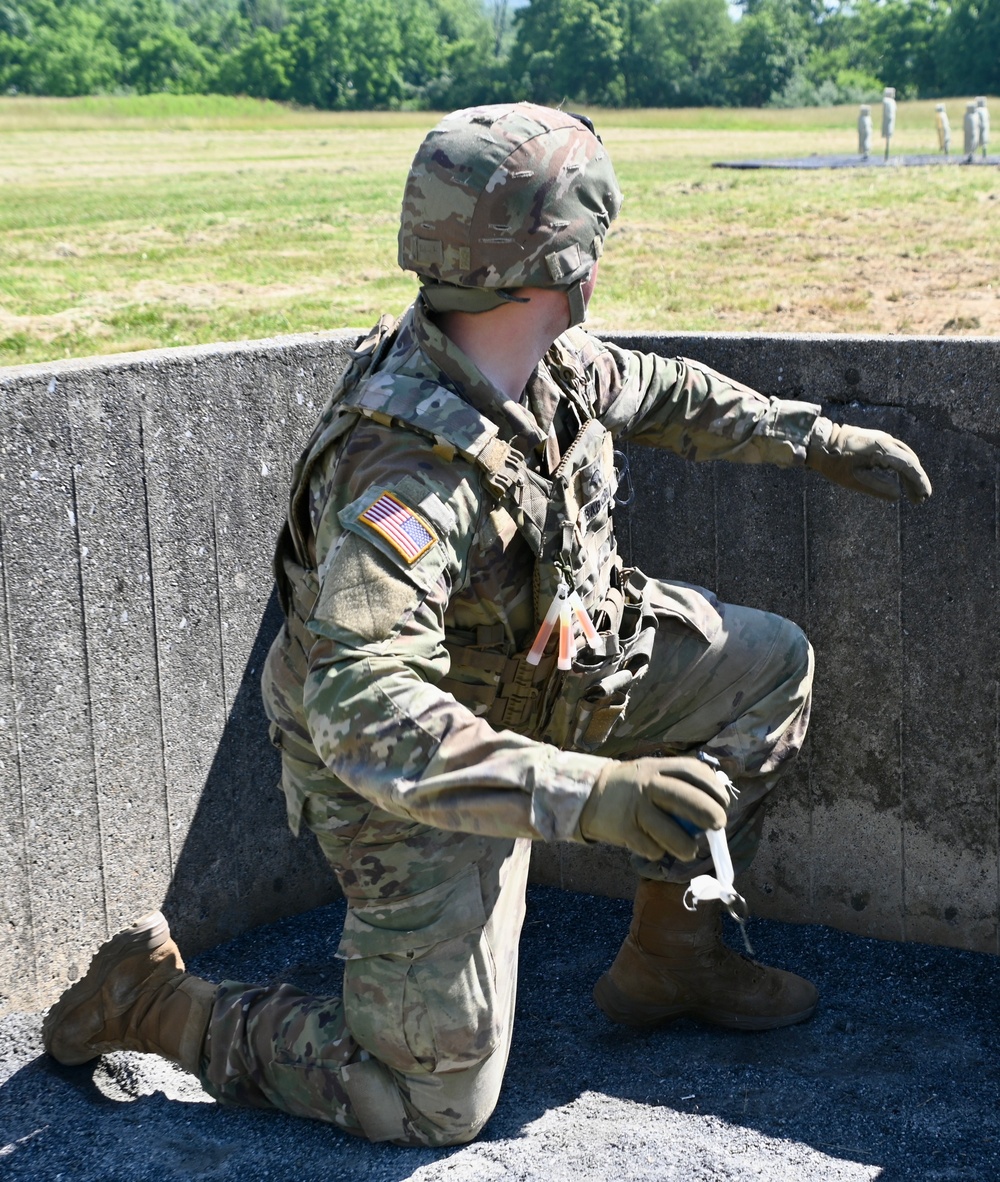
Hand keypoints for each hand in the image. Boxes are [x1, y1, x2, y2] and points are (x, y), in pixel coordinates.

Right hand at [577, 757, 729, 861]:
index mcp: (658, 768)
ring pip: (670, 831)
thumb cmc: (632, 787)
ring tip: (690, 850)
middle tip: (719, 825)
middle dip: (709, 813)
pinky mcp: (624, 829)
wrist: (589, 794)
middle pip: (685, 798)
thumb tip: (715, 804)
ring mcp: (635, 807)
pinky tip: (656, 848)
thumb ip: (677, 783)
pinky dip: (658, 852)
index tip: (725, 801)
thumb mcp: (652, 773)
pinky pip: (650, 847)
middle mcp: (647, 784)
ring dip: (686, 845)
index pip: (692, 771)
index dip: (713, 786)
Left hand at [806, 420, 931, 504]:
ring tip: (912, 494)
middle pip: (910, 461)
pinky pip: (895, 453)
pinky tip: (901, 480)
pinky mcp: (877, 440)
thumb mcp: (854, 480)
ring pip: (904, 457)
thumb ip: (878, 487)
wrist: (820, 442)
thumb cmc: (834, 462)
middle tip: (920, 500)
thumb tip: (898, 495)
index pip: (909, 466)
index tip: (925, 495)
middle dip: (916, 481)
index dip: (919, 481)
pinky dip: (901, 468)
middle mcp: (886, 441)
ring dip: (909, 475)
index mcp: (882, 450)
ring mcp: (882, 438)